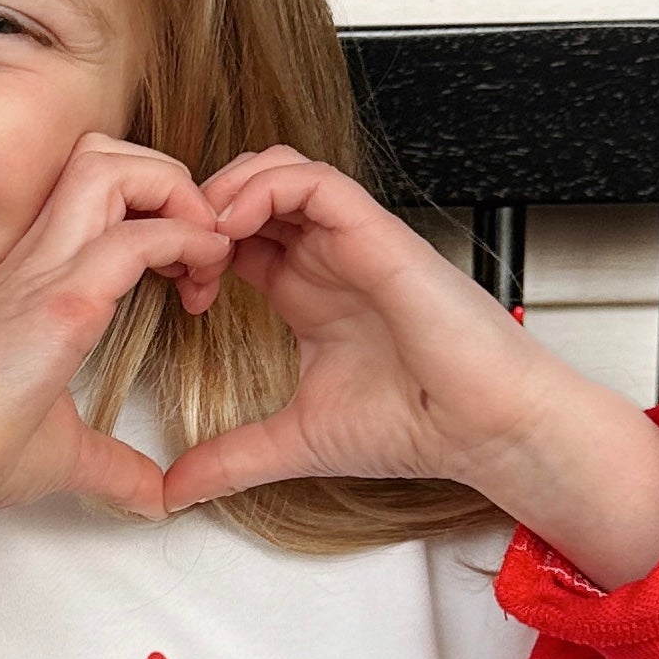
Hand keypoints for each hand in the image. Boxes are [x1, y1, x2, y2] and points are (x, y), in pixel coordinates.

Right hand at [0, 134, 229, 568]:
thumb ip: (115, 468)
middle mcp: (40, 256)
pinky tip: (199, 285)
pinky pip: (135, 236)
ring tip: (203, 258)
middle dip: (172, 183)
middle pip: (108, 153)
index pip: (99, 187)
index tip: (190, 276)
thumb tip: (155, 500)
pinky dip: (186, 242)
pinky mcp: (60, 303)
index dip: (158, 209)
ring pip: (116, 166)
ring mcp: (47, 270)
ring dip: (177, 198)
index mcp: (37, 275)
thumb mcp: (62, 453)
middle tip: (204, 250)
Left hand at [160, 149, 658, 589]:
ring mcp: (351, 241)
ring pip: (277, 168)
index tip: (175, 292)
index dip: (192, 247)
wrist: (484, 428)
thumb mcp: (296, 441)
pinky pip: (313, 179)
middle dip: (199, 209)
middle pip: (249, 189)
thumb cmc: (418, 424)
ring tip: (199, 236)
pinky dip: (264, 188)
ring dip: (225, 189)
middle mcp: (327, 257)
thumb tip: (175, 490)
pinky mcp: (377, 233)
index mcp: (307, 291)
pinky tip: (234, 226)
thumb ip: (233, 458)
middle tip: (174, 253)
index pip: (237, 236)